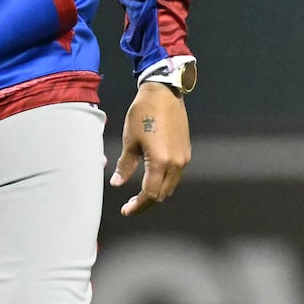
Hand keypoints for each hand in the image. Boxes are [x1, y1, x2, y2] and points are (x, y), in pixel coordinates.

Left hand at [113, 81, 189, 215]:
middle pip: (162, 194)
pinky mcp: (186, 152)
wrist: (164, 93)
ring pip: (170, 186)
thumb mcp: (130, 140)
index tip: (126, 210)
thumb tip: (117, 184)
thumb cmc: (144, 113)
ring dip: (156, 194)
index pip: (150, 193)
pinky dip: (163, 182)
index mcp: (160, 162)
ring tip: (139, 195)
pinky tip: (151, 179)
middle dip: (146, 203)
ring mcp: (184, 158)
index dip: (137, 205)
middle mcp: (176, 163)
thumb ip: (126, 165)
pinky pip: (175, 175)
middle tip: (130, 206)